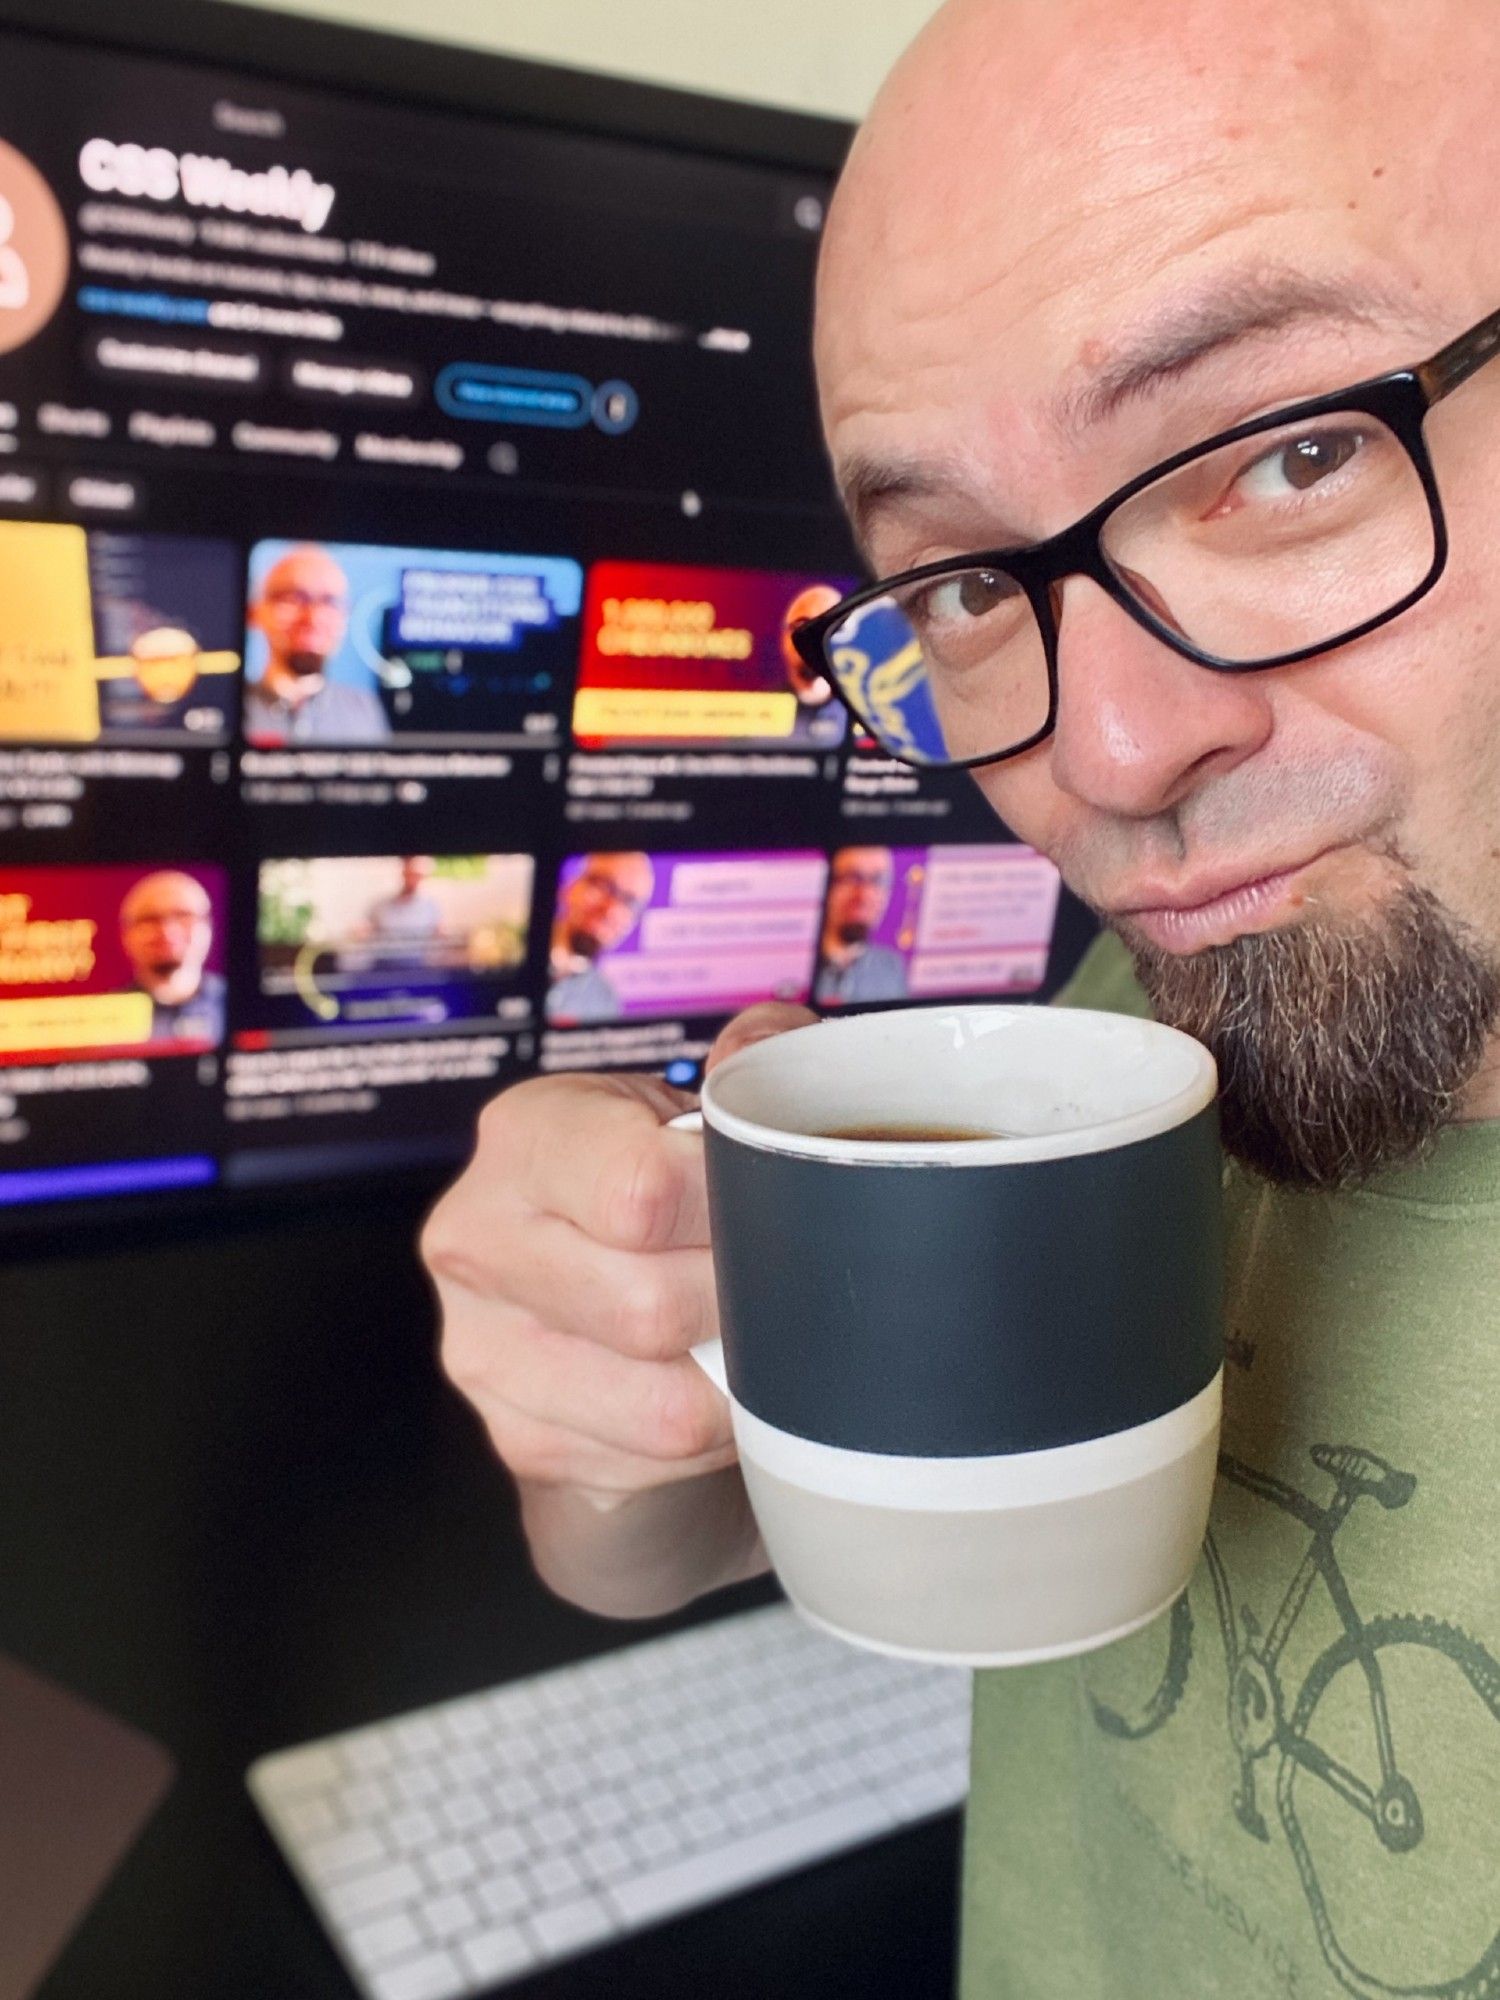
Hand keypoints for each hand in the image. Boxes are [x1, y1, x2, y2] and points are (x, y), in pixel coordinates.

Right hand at [422, 1002, 814, 1612]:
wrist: (602, 1304)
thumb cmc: (665, 1193)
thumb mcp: (700, 1112)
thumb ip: (752, 1061)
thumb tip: (772, 1046)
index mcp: (527, 1134)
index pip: (640, 1188)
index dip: (738, 1211)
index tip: (781, 1209)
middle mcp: (477, 1236)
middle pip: (648, 1306)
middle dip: (742, 1306)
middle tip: (783, 1286)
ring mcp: (482, 1346)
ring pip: (658, 1405)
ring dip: (733, 1382)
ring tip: (757, 1340)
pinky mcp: (517, 1435)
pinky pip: (649, 1463)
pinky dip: (709, 1436)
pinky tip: (714, 1386)